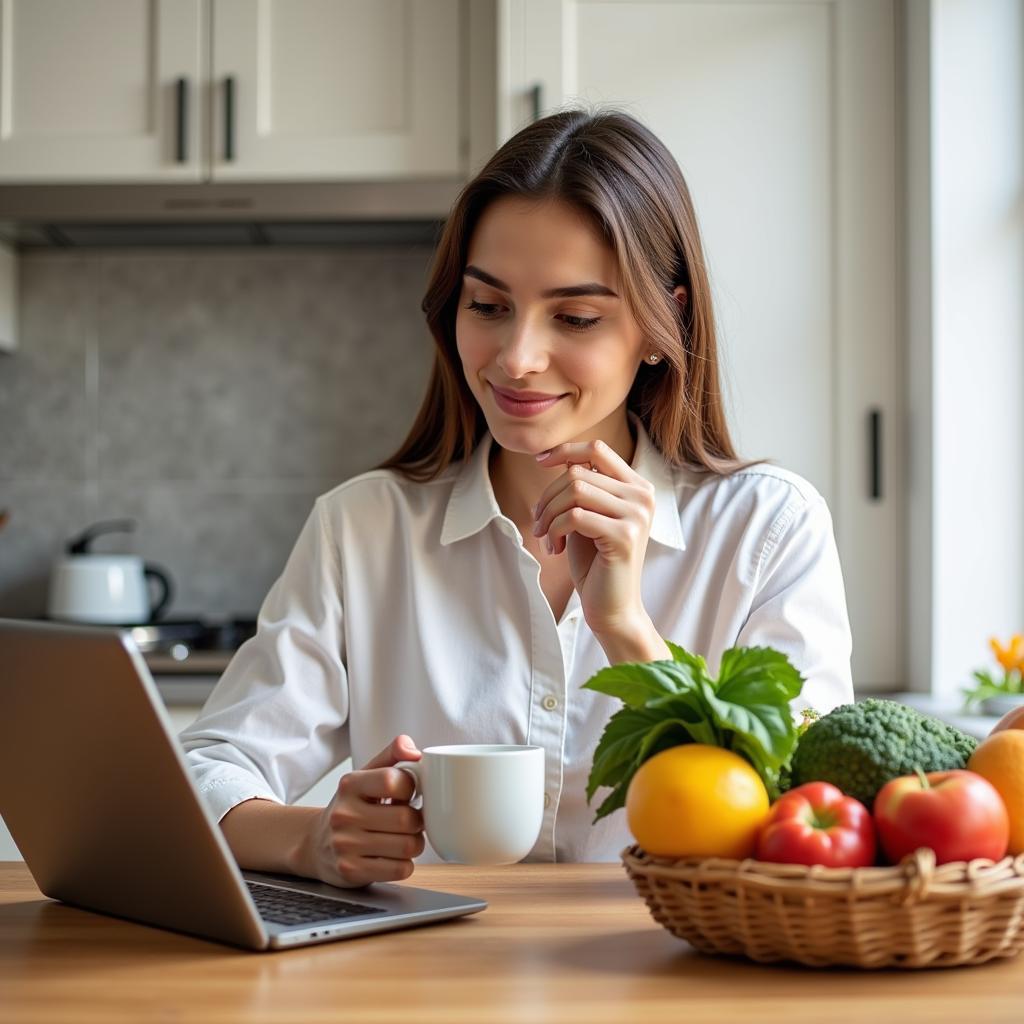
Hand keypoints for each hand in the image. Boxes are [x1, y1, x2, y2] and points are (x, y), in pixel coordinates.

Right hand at [304, 735, 425, 886]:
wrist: (315, 843)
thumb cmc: (351, 806)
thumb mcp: (366, 775)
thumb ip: (392, 755)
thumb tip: (414, 751)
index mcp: (350, 784)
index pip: (394, 781)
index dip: (411, 787)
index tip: (408, 792)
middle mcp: (344, 814)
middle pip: (406, 818)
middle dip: (417, 820)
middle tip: (411, 819)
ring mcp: (345, 845)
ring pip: (408, 846)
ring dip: (415, 843)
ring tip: (403, 837)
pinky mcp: (351, 871)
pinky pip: (400, 869)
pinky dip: (405, 863)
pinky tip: (393, 855)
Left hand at [533, 438, 655, 637]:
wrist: (613, 608)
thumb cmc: (596, 563)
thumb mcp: (587, 516)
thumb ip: (583, 487)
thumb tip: (557, 457)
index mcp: (637, 487)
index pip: (597, 449)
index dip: (564, 450)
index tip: (539, 462)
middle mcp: (642, 496)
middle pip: (578, 473)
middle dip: (548, 497)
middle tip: (539, 524)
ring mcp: (637, 515)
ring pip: (575, 491)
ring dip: (549, 514)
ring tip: (545, 536)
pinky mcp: (624, 536)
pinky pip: (574, 516)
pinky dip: (554, 530)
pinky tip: (553, 549)